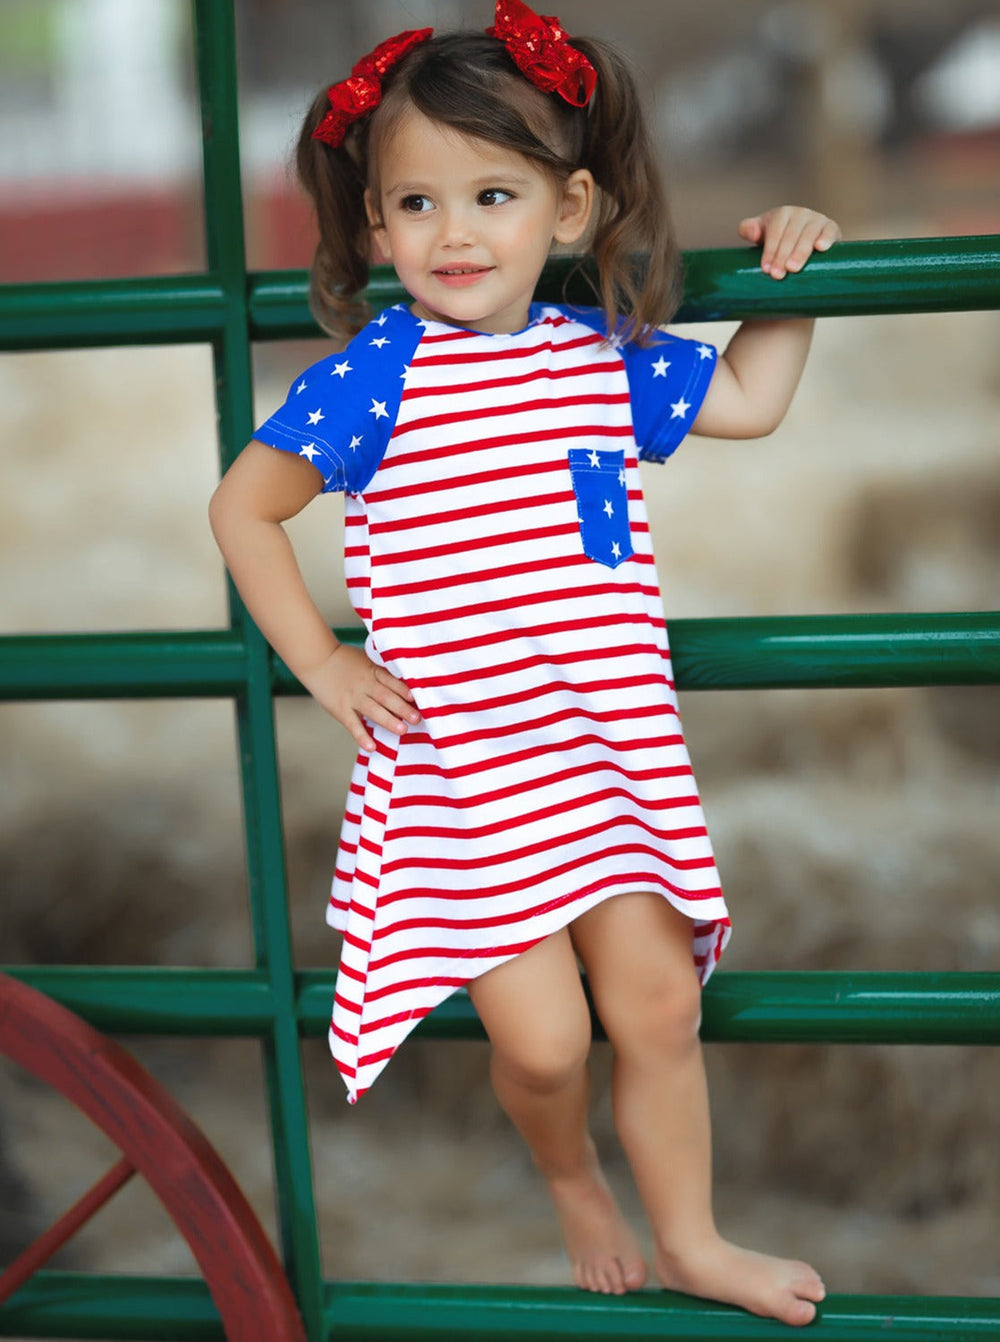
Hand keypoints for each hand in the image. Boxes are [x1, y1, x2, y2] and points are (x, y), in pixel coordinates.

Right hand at [299, 643, 419, 751]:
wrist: (317, 660)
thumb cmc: (345, 660)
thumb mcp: (367, 660)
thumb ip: (382, 672)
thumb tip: (406, 685)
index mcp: (373, 671)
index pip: (391, 681)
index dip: (404, 690)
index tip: (418, 698)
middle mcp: (364, 685)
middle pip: (386, 697)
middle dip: (403, 708)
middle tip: (417, 718)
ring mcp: (352, 698)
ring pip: (373, 711)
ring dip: (389, 721)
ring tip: (403, 730)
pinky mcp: (340, 709)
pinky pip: (353, 725)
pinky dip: (362, 736)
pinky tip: (372, 747)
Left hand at [738, 206, 840, 279]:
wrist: (803, 239)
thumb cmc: (778, 239)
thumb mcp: (761, 233)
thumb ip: (749, 230)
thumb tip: (751, 232)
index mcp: (782, 214)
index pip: (775, 232)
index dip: (770, 250)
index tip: (766, 269)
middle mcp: (800, 214)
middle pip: (791, 235)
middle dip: (783, 256)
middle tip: (777, 275)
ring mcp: (816, 219)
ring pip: (808, 234)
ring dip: (800, 252)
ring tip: (793, 269)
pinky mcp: (831, 227)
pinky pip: (829, 230)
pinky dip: (826, 238)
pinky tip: (821, 248)